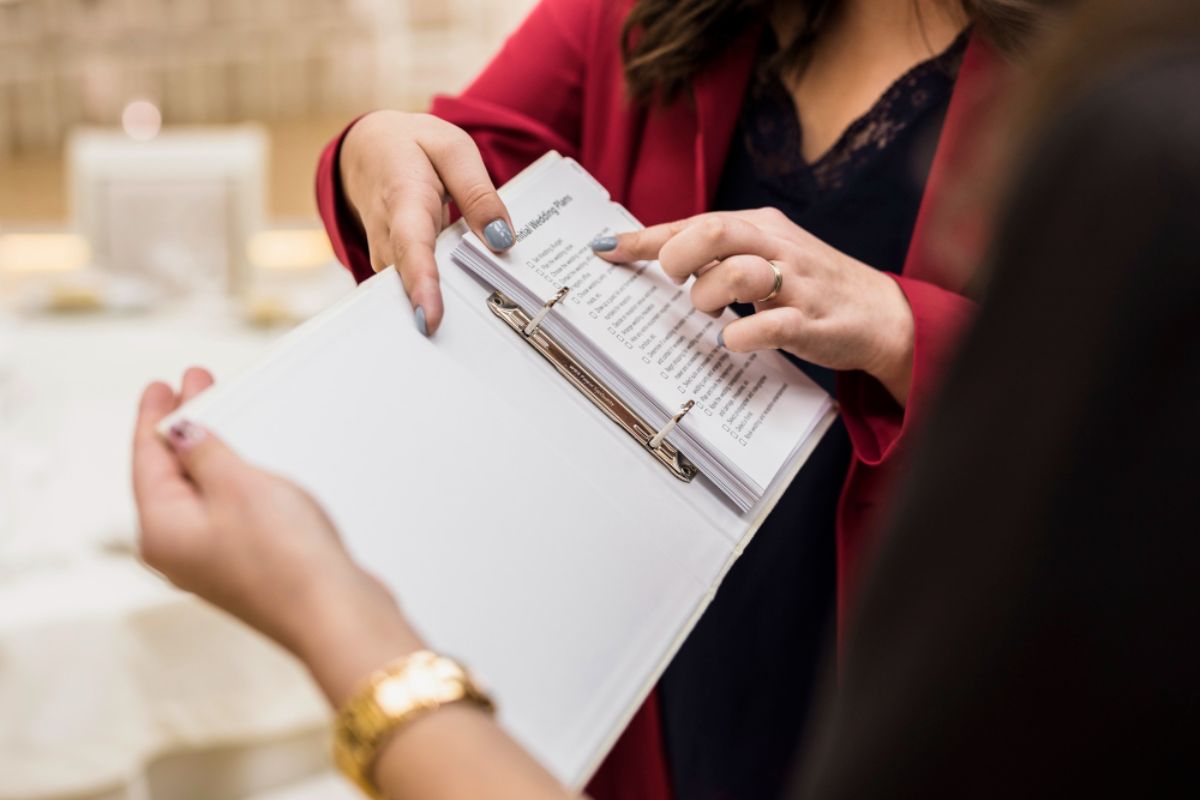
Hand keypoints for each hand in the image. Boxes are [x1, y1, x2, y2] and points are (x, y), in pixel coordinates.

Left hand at [132, 368, 422, 704]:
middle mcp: (179, 550)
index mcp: (162, 531)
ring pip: (199, 494)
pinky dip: (230, 481)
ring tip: (220, 420)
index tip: (160, 388)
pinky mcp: (246, 565)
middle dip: (182, 430)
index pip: (146, 460)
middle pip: (169, 477)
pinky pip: (226, 511)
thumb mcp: (237, 485)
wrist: (333, 612)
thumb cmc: (286, 560)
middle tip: (192, 388)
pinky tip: (245, 467)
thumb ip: (204, 452)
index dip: (154, 417)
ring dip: (208, 454)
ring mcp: (212, 561)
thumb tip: (182, 433)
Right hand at [340, 111, 515, 335]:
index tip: (430, 319)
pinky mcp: (392, 268)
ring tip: (481, 337)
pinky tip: (469, 315)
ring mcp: (385, 257)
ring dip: (446, 310)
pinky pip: (416, 290)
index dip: (421, 285)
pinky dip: (441, 300)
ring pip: (412, 292)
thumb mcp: (453, 149)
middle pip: (411, 283)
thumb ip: (479, 194)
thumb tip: (503, 241)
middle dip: (442, 311)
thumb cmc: (413, 148)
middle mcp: (387, 236)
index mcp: (403, 199)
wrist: (367, 148)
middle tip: (479, 346)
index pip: (411, 248)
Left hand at [594, 208, 915, 403]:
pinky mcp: (810, 322)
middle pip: (715, 230)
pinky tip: (734, 341)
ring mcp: (796, 284)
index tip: (606, 247)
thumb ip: (718, 254)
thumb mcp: (766, 255)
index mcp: (761, 226)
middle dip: (679, 256)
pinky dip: (741, 335)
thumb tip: (658, 255)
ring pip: (737, 273)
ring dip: (708, 297)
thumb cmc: (810, 286)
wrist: (881, 314)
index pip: (694, 221)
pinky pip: (768, 324)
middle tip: (676, 280)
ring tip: (711, 313)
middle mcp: (777, 246)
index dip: (646, 237)